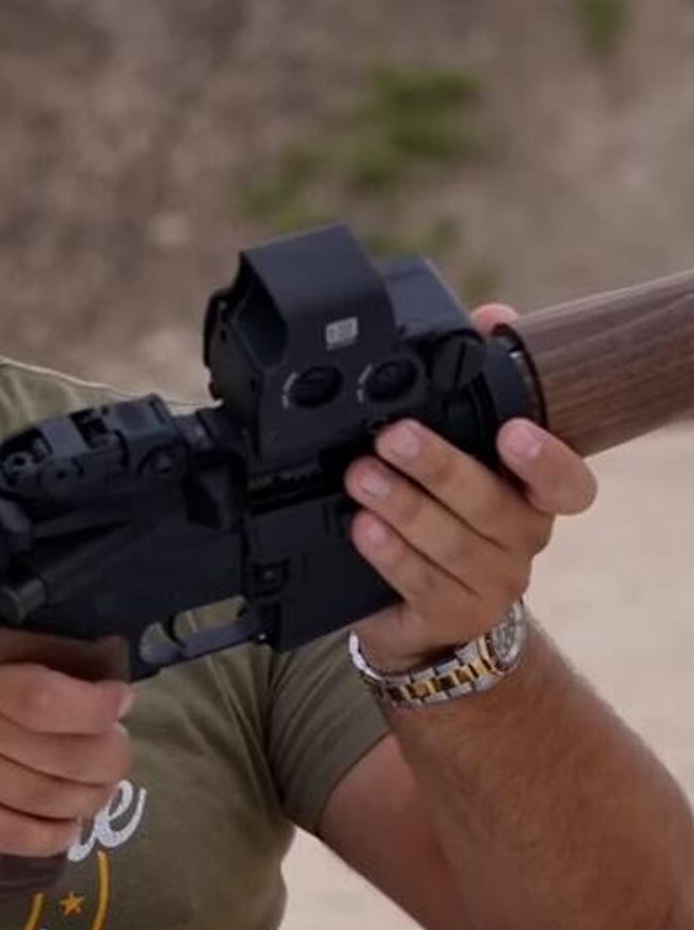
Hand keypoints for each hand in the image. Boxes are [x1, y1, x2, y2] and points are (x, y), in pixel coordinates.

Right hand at [0, 640, 132, 857]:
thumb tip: (74, 673)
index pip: (42, 695)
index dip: (95, 702)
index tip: (118, 698)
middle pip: (63, 751)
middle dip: (108, 754)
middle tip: (114, 748)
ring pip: (49, 795)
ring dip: (91, 795)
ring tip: (98, 785)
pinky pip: (17, 834)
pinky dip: (56, 832)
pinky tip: (65, 822)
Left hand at [346, 303, 598, 674]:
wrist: (426, 611)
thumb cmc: (449, 516)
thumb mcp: (465, 449)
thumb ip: (477, 383)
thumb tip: (492, 315)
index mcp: (531, 497)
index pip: (568, 484)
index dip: (547, 460)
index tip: (513, 432)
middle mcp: (520, 539)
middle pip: (489, 504)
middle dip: (439, 466)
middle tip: (392, 438)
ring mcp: (489, 583)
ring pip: (450, 544)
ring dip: (403, 507)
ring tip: (361, 478)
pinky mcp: (450, 615)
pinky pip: (420, 584)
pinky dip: (388, 554)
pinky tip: (362, 529)